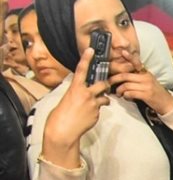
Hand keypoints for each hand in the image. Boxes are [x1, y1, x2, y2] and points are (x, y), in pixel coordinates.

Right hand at [40, 48, 110, 168]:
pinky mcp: (97, 113)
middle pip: (102, 84)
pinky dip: (97, 111)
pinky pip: (100, 109)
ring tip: (96, 104)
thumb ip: (75, 94)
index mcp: (74, 88)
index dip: (86, 59)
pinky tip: (89, 116)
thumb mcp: (66, 99)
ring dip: (103, 99)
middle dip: (105, 85)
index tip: (91, 50)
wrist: (63, 130)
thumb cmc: (60, 115)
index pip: (81, 70)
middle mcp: (85, 93)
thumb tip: (80, 93)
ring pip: (105, 98)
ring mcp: (93, 103)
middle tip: (104, 87)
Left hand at [108, 54, 172, 115]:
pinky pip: (130, 93)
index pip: (137, 63)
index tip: (123, 52)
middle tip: (109, 82)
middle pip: (126, 75)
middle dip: (114, 79)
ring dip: (119, 90)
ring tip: (119, 94)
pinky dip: (126, 96)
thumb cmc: (156, 94)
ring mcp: (147, 86)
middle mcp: (146, 78)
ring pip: (126, 85)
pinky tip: (127, 98)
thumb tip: (124, 78)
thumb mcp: (149, 82)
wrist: (167, 103)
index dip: (130, 57)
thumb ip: (138, 78)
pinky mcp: (146, 95)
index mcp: (146, 74)